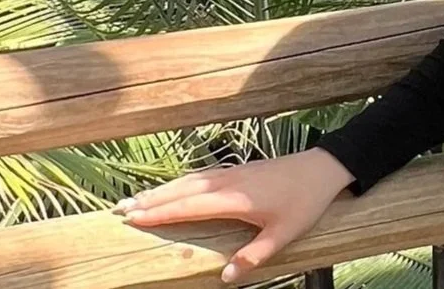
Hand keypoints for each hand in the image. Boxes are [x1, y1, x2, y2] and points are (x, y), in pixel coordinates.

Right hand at [111, 148, 356, 283]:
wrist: (324, 167)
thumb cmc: (304, 202)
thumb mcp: (283, 235)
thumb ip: (253, 256)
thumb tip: (225, 278)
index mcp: (234, 198)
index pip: (188, 205)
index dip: (160, 212)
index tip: (132, 218)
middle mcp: (228, 181)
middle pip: (182, 190)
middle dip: (150, 200)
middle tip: (119, 209)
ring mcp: (233, 173)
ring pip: (189, 180)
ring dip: (162, 189)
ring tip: (136, 199)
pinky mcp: (239, 170)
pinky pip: (201, 175)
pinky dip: (181, 182)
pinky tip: (173, 188)